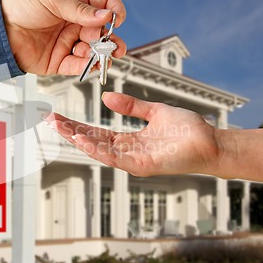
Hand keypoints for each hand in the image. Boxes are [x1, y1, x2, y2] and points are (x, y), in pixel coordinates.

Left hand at [1, 0, 126, 74]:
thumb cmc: (21, 5)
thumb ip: (79, 9)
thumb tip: (105, 16)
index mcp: (75, 4)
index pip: (103, 5)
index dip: (114, 11)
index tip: (117, 19)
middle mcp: (74, 24)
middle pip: (101, 32)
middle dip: (111, 39)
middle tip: (114, 46)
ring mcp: (67, 43)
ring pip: (92, 51)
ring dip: (100, 54)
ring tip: (101, 55)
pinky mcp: (58, 61)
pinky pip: (77, 66)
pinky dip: (86, 66)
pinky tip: (90, 64)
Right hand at [46, 92, 221, 176]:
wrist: (212, 142)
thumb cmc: (188, 130)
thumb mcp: (154, 111)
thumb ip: (131, 105)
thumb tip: (106, 97)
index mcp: (129, 140)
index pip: (97, 132)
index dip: (77, 125)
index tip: (59, 116)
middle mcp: (128, 151)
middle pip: (93, 142)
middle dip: (71, 132)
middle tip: (51, 121)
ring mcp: (135, 160)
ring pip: (101, 152)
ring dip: (81, 141)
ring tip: (63, 129)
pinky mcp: (145, 165)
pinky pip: (117, 159)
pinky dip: (99, 150)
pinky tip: (85, 141)